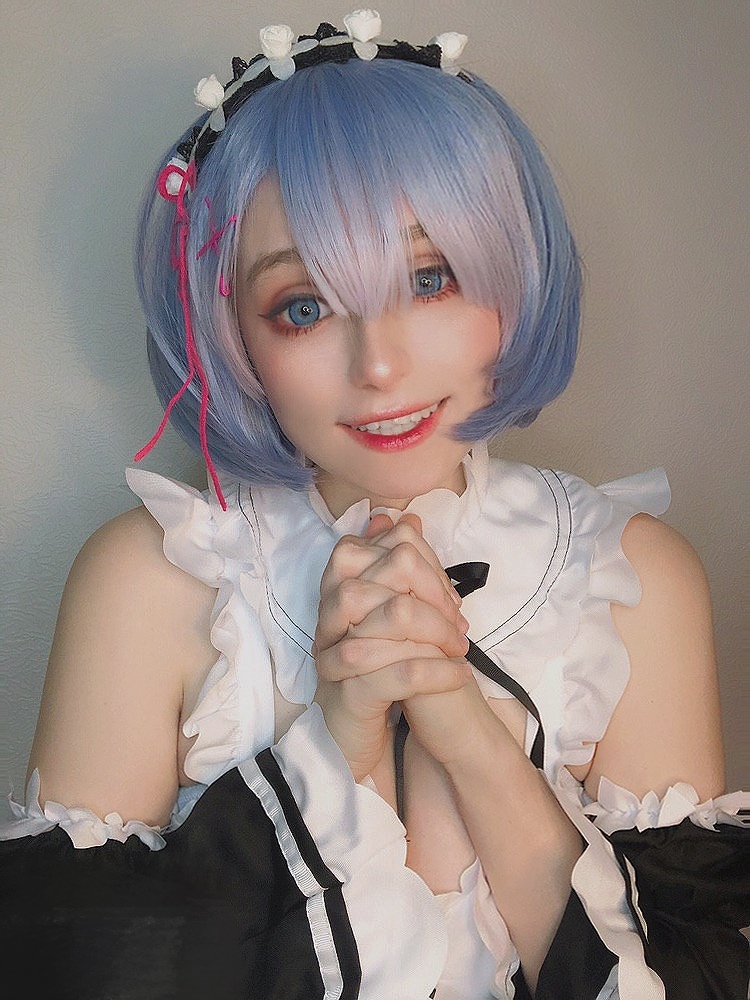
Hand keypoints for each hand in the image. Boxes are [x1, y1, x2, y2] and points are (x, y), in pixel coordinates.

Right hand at [314, 513, 470, 779]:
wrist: (348, 742)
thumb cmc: (372, 674)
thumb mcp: (386, 620)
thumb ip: (395, 570)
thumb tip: (407, 517)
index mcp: (336, 590)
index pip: (385, 545)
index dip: (426, 564)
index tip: (449, 596)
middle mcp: (329, 617)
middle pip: (388, 571)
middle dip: (436, 592)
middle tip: (460, 623)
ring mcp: (334, 655)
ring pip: (394, 615)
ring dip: (440, 630)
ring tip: (462, 648)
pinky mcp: (348, 697)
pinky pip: (399, 672)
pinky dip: (438, 671)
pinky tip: (459, 675)